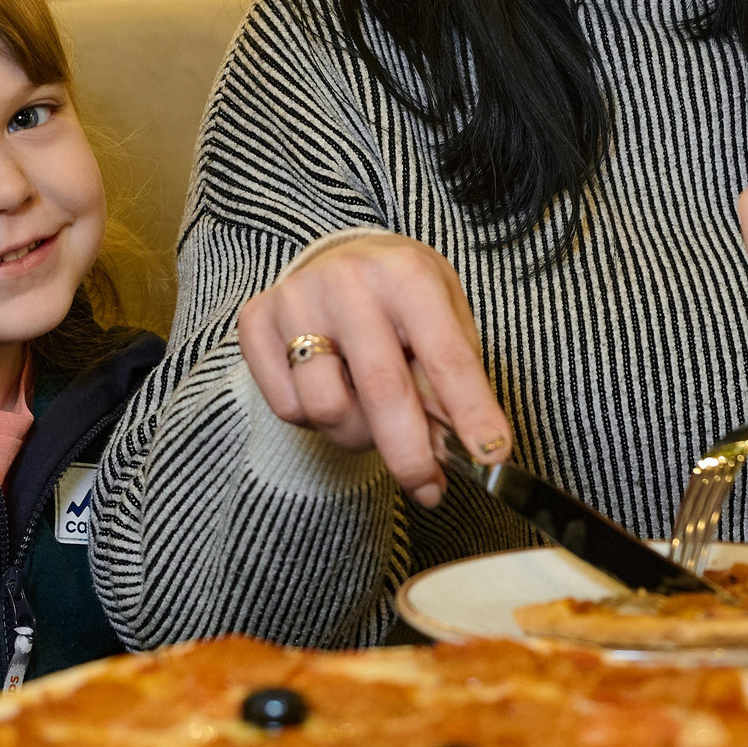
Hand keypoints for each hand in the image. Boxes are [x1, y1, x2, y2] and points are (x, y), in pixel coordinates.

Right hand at [235, 233, 509, 508]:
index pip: (445, 357)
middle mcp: (349, 281)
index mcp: (407, 274)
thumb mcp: (444, 317)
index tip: (491, 455)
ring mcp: (296, 298)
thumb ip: (452, 378)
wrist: (341, 257)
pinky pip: (288, 408)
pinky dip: (314, 418)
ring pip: (328, 409)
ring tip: (370, 412)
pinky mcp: (256, 319)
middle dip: (411, 455)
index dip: (471, 411)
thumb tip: (458, 447)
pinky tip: (330, 387)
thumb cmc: (403, 298)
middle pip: (382, 391)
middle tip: (429, 489)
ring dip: (357, 435)